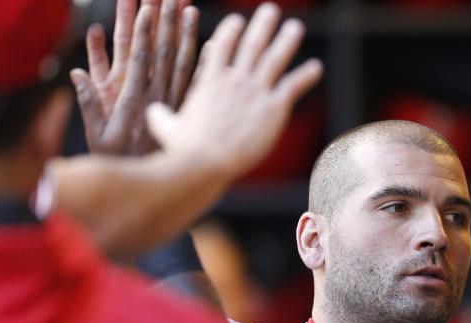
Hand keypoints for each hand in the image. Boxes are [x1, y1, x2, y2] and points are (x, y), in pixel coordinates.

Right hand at [71, 0, 199, 155]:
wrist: (152, 185)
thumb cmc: (119, 160)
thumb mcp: (97, 133)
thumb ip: (89, 102)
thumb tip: (77, 72)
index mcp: (133, 98)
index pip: (139, 59)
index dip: (142, 34)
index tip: (146, 10)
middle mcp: (157, 96)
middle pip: (161, 51)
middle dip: (164, 20)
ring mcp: (174, 101)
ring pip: (181, 61)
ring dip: (184, 32)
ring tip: (188, 6)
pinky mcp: (186, 109)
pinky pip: (197, 82)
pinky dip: (205, 62)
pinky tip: (213, 43)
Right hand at [146, 2, 323, 181]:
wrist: (207, 160)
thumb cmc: (184, 149)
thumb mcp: (166, 127)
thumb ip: (162, 115)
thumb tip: (153, 112)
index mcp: (210, 80)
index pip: (222, 45)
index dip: (231, 30)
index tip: (237, 20)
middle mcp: (235, 79)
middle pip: (252, 44)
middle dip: (262, 25)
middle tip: (271, 10)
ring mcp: (255, 91)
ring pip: (275, 58)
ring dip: (287, 40)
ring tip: (296, 27)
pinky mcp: (273, 108)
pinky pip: (293, 86)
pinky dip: (306, 76)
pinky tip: (317, 68)